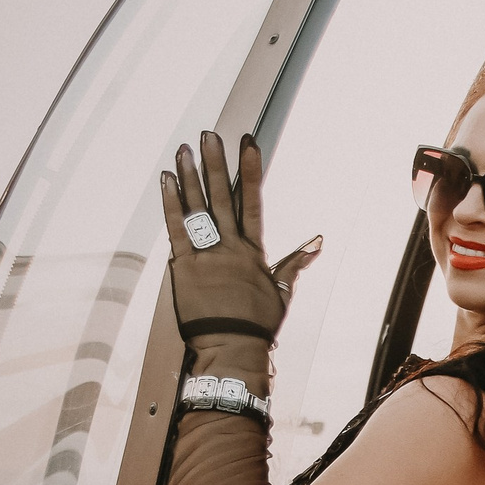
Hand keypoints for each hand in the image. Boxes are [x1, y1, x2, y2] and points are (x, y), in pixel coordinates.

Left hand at [160, 130, 321, 347]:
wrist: (233, 348)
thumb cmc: (257, 325)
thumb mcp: (282, 293)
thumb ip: (296, 264)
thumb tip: (317, 243)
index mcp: (252, 252)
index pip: (252, 202)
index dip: (249, 171)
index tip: (247, 144)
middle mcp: (230, 247)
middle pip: (221, 197)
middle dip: (216, 164)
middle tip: (210, 135)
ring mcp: (206, 256)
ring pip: (197, 208)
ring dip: (190, 176)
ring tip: (185, 148)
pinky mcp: (184, 267)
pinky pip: (176, 229)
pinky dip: (170, 204)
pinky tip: (167, 180)